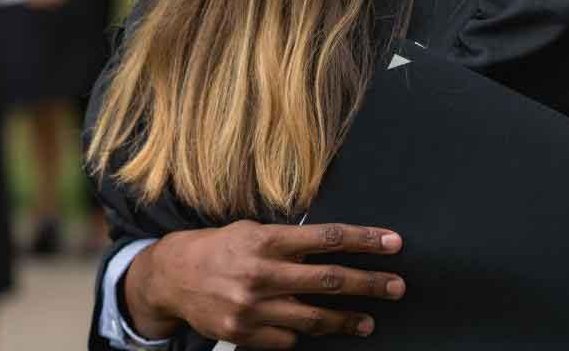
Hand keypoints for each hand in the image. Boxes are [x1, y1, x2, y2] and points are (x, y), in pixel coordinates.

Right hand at [126, 221, 405, 348]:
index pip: (329, 238)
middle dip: (370, 284)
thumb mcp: (254, 231)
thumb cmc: (221, 248)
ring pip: (313, 317)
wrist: (171, 277)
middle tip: (397, 287)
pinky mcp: (243, 333)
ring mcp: (253, 307)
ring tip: (368, 322)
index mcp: (268, 239)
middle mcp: (263, 273)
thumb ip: (291, 240)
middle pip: (330, 280)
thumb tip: (337, 245)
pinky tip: (314, 331)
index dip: (365, 240)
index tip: (394, 243)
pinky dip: (302, 334)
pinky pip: (287, 338)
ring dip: (346, 321)